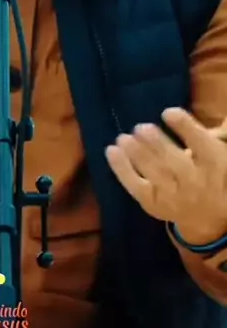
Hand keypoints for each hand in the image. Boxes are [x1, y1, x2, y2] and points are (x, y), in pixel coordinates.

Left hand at [105, 107, 226, 244]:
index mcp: (215, 164)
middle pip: (175, 162)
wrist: (210, 216)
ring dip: (137, 154)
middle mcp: (195, 183)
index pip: (201, 145)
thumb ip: (203, 133)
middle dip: (157, 144)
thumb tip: (185, 110)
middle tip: (141, 127)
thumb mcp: (217, 152)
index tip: (168, 112)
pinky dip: (121, 169)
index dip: (185, 128)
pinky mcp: (154, 204)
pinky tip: (111, 150)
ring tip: (123, 138)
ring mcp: (173, 197)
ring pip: (154, 174)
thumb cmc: (210, 172)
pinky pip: (136, 187)